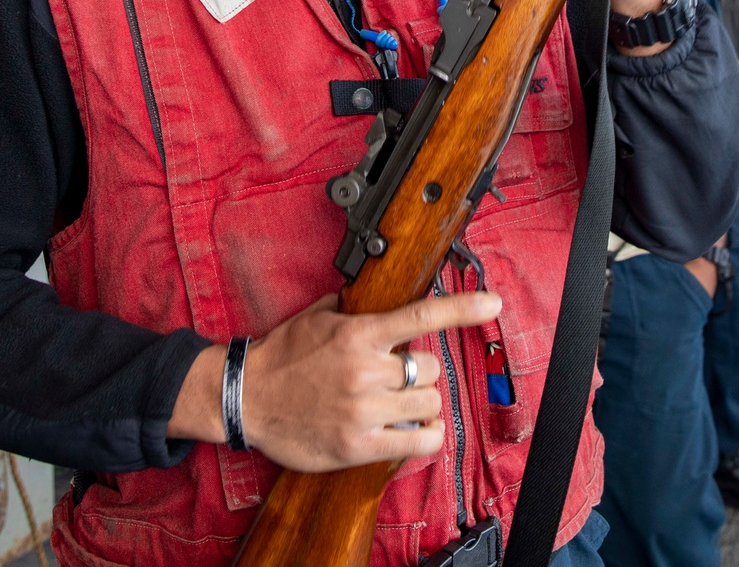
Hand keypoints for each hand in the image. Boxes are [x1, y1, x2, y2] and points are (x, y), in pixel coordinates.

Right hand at [167, 291, 500, 472]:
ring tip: (399, 403)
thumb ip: (351, 307)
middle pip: (430, 369)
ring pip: (428, 404)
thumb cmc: (280, 357)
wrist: (247, 399)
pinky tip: (413, 430)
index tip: (492, 303)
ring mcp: (364, 410)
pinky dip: (424, 437)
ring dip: (420, 404)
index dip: (462, 308)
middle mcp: (366, 370)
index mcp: (358, 334)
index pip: (420, 317)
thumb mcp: (316, 317)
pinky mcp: (359, 445)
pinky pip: (418, 443)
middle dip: (419, 373)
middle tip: (398, 376)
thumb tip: (373, 293)